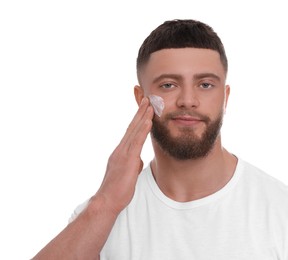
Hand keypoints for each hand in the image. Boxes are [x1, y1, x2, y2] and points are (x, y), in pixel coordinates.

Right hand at [95, 97, 152, 215]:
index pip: (131, 131)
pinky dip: (142, 130)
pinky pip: (136, 142)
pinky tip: (148, 120)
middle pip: (132, 126)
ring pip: (134, 130)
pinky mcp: (127, 160)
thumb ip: (132, 163)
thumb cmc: (118, 190)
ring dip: (142, 116)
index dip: (137, 118)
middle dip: (140, 112)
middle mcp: (120, 149)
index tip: (144, 107)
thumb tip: (138, 159)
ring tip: (149, 104)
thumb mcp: (128, 173)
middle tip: (147, 98)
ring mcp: (122, 153)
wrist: (107, 201)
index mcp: (121, 152)